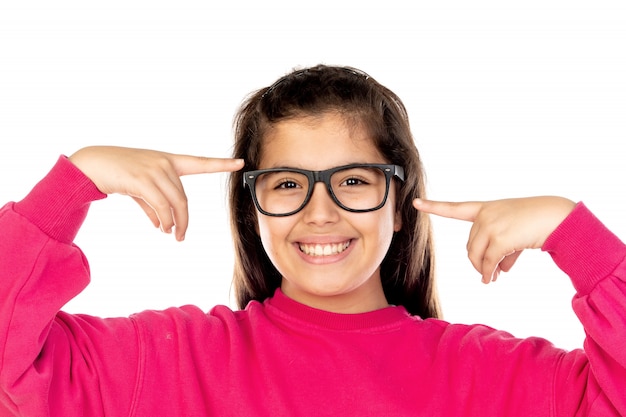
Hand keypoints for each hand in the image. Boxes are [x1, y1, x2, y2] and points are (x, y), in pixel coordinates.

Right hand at [69, 146, 243, 240]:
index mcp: (168, 161)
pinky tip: (161, 227)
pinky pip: (161, 206)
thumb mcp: (140, 189)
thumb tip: (163, 226)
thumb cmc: (118, 175)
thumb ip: (154, 205)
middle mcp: (164, 163)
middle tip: (179, 236)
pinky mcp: (142, 179)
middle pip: (183, 198)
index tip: (241, 163)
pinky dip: (163, 220)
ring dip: (173, 223)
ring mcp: (154, 169)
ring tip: (170, 233)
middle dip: (183, 220)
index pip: (199, 162)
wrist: (90, 165)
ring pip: (174, 203)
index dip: (221, 164)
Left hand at [413, 196, 575, 282]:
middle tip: (487, 275)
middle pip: (470, 246)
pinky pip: (489, 262)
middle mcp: (484, 214)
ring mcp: (491, 225)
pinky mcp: (500, 238)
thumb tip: (496, 272)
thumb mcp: (514, 232)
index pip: (455, 208)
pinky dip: (489, 272)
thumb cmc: (536, 223)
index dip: (434, 206)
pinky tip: (493, 279)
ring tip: (490, 279)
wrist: (556, 217)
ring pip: (477, 256)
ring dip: (483, 270)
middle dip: (478, 262)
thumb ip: (501, 248)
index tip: (416, 202)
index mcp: (485, 208)